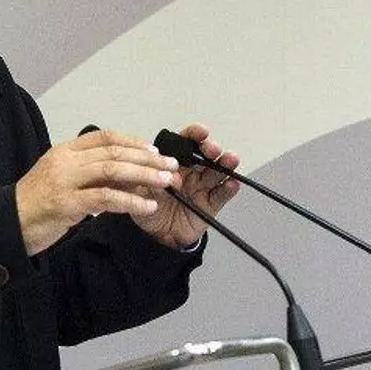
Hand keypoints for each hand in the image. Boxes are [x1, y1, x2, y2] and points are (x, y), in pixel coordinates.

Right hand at [15, 128, 182, 254]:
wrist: (7, 225)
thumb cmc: (36, 204)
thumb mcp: (62, 180)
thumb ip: (90, 174)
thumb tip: (127, 176)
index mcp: (64, 150)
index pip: (104, 137)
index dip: (133, 142)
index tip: (154, 150)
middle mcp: (65, 160)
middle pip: (114, 152)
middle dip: (146, 159)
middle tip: (170, 166)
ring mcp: (65, 181)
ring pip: (113, 171)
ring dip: (144, 176)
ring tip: (165, 182)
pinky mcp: (66, 203)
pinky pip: (106, 198)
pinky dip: (131, 201)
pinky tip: (147, 206)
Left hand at [134, 122, 239, 247]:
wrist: (156, 237)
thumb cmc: (148, 210)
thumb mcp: (139, 193)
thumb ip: (150, 183)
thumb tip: (163, 175)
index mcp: (173, 164)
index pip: (184, 145)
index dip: (193, 136)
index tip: (200, 132)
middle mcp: (190, 173)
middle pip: (204, 156)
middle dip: (211, 149)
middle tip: (212, 149)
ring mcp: (202, 188)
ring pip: (217, 172)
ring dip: (225, 164)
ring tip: (230, 159)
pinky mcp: (210, 205)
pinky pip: (221, 195)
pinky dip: (228, 188)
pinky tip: (231, 183)